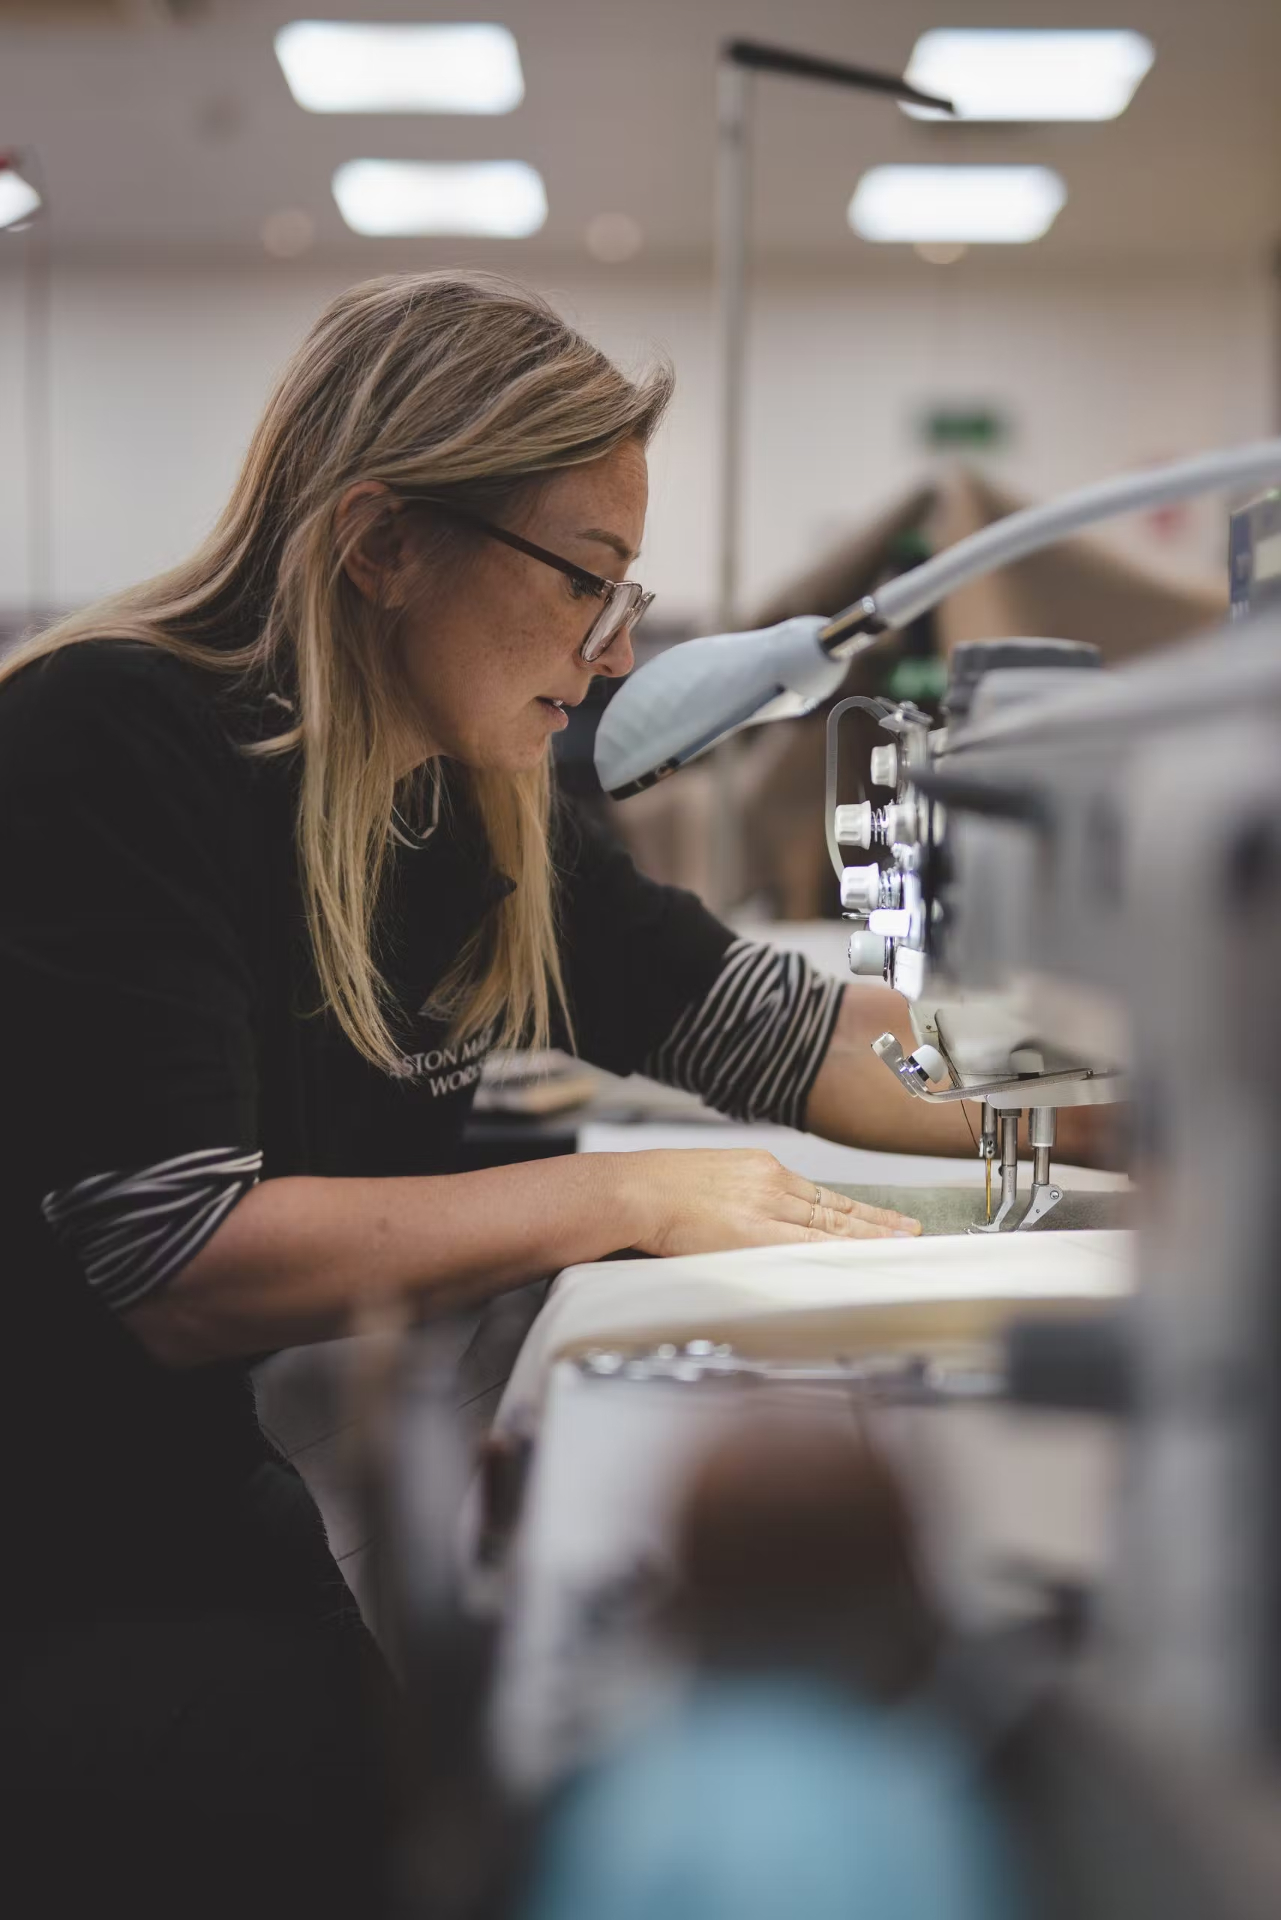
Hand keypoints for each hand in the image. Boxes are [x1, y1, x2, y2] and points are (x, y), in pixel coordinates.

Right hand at [616, 1148, 921, 1259]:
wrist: (635, 1190)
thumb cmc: (658, 1187)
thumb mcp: (712, 1177)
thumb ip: (742, 1196)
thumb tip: (755, 1218)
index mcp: (760, 1169)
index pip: (820, 1195)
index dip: (856, 1209)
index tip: (883, 1218)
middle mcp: (770, 1185)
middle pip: (833, 1210)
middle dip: (875, 1222)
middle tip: (910, 1231)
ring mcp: (764, 1209)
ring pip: (827, 1227)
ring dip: (866, 1237)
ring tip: (898, 1244)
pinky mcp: (753, 1233)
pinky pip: (805, 1246)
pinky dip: (834, 1252)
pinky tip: (857, 1258)